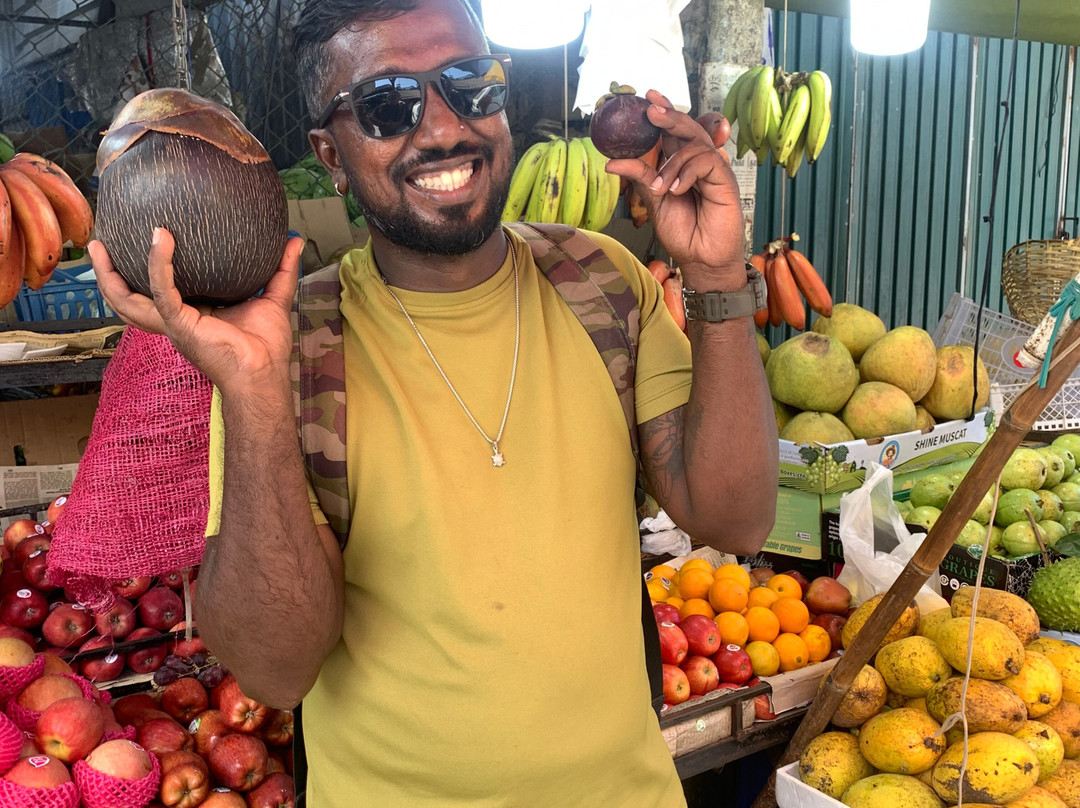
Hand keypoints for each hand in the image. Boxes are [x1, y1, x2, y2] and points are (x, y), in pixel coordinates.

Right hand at [89, 228, 304, 389]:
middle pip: (128, 300)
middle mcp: (175, 321)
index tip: (137, 243)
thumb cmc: (265, 348)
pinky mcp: (180, 325)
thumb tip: (293, 240)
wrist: (263, 374)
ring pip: (128, 300)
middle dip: (107, 276)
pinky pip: (162, 291)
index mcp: (190, 317)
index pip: (157, 294)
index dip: (142, 273)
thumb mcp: (273, 299)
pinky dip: (158, 264)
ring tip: (100, 246)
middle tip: (98, 245)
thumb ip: (281, 270)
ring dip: (109, 275)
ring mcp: (174, 324)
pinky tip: (159, 239)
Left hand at [604, 90, 744, 287]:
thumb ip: (639, 178)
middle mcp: (699, 163)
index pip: (674, 132)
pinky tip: (676, 190)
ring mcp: (713, 170)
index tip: (647, 97)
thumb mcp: (654, 202)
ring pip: (696, 142)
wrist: (701, 259)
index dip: (664, 112)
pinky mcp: (725, 180)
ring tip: (660, 189)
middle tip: (651, 109)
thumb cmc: (683, 232)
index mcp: (682, 165)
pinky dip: (687, 173)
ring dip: (672, 163)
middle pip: (688, 128)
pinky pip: (707, 160)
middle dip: (669, 116)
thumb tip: (611, 162)